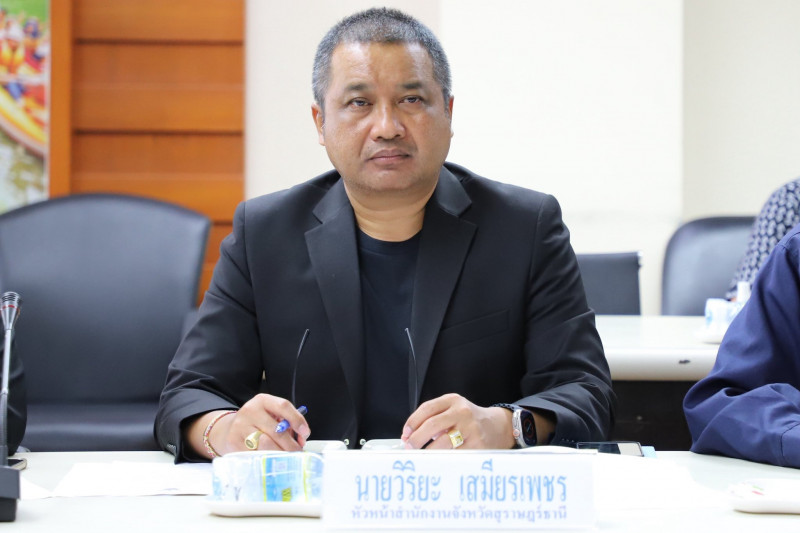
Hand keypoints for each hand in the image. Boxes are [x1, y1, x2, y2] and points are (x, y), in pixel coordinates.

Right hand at [193, 394, 310, 456]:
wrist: (230, 429)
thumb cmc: (258, 423)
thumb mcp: (271, 415)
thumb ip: (287, 422)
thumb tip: (301, 438)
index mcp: (262, 401)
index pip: (283, 406)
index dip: (297, 420)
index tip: (305, 433)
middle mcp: (250, 411)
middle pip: (277, 430)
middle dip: (291, 445)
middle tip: (298, 453)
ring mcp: (240, 426)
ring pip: (266, 444)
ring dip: (280, 454)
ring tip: (287, 458)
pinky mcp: (234, 442)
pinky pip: (255, 454)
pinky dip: (266, 460)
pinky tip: (270, 461)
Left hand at [400, 393, 514, 449]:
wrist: (498, 426)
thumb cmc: (470, 419)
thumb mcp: (453, 409)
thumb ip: (434, 417)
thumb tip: (410, 436)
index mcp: (453, 400)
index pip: (426, 408)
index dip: (412, 422)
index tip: (405, 434)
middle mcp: (462, 412)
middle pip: (432, 425)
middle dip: (416, 438)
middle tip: (409, 447)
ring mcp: (470, 428)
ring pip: (442, 442)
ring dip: (428, 452)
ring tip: (422, 456)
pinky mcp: (477, 445)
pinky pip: (454, 455)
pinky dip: (443, 459)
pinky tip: (438, 461)